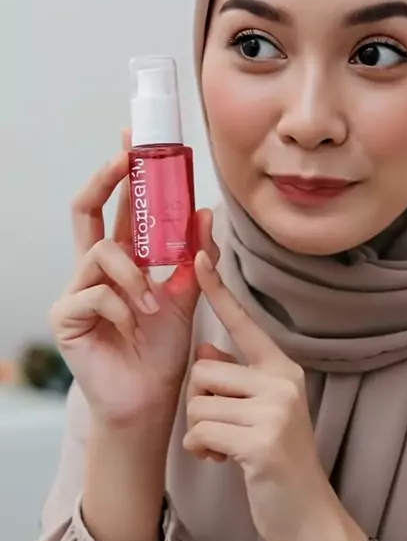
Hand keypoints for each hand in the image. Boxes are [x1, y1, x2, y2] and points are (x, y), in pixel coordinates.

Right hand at [50, 131, 218, 428]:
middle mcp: (94, 269)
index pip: (118, 207)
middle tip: (125, 158)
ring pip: (102, 253)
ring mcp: (76, 291)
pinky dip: (124, 307)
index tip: (135, 143)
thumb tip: (206, 212)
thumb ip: (194, 257)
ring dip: (134, 275)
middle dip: (106, 179)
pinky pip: (96, 294)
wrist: (151, 397)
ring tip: (152, 304)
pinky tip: (134, 327)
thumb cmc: (162, 348)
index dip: (122, 174)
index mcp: (121, 260)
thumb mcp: (187, 295)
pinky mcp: (66, 316)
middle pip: (87, 209)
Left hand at [183, 251, 357, 540]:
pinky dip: (203, 452)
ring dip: (201, 432)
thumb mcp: (260, 409)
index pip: (244, 322)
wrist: (307, 514)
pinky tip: (226, 463)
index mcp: (281, 367)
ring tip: (228, 448)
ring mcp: (275, 410)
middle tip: (224, 429)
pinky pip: (201, 432)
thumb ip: (234, 376)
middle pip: (203, 369)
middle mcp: (282, 380)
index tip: (200, 255)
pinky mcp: (262, 442)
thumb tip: (205, 346)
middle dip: (200, 405)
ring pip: (197, 404)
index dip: (219, 290)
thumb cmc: (275, 458)